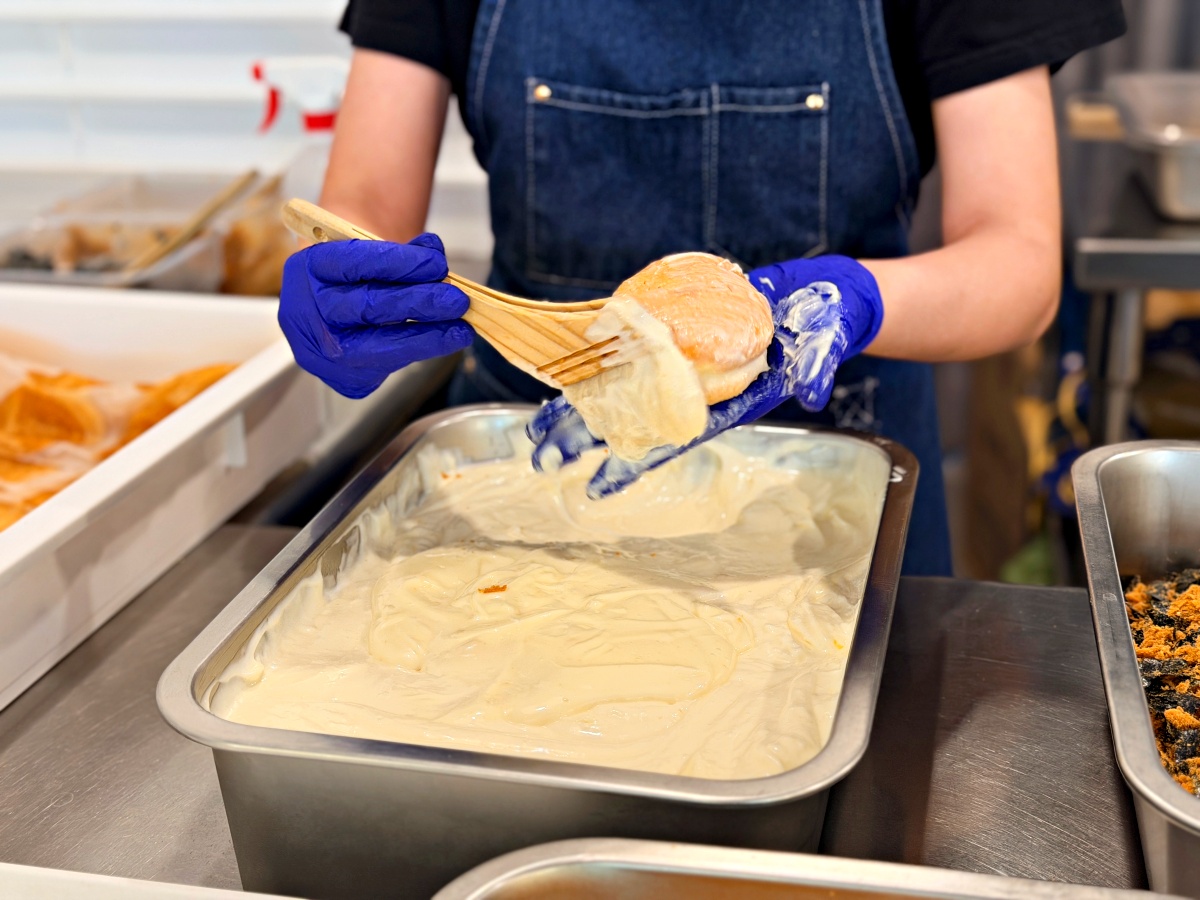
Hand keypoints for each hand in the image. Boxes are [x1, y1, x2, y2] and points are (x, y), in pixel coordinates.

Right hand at [279, 234, 473, 397]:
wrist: (331, 313)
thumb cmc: (354, 279)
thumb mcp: (370, 254)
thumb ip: (402, 253)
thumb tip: (434, 253)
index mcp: (308, 269)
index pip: (354, 262)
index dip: (399, 262)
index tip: (437, 262)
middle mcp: (307, 312)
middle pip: (367, 307)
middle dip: (418, 302)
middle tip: (457, 299)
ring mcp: (320, 351)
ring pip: (378, 343)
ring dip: (427, 334)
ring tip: (461, 327)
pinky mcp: (342, 379)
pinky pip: (386, 365)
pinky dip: (419, 350)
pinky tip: (445, 341)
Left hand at [527, 255, 882, 497]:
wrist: (816, 297)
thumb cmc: (821, 328)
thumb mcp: (822, 350)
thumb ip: (815, 372)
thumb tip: (812, 395)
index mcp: (721, 404)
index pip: (668, 441)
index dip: (632, 465)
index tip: (595, 491)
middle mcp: (692, 389)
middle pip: (630, 420)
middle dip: (585, 440)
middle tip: (543, 460)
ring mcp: (680, 362)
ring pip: (621, 389)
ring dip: (579, 407)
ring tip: (538, 428)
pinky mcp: (675, 331)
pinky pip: (628, 350)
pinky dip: (597, 359)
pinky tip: (565, 367)